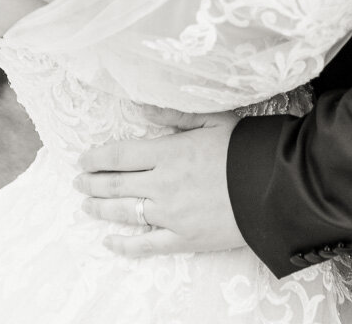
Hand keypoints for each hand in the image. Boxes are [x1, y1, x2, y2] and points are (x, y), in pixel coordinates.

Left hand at [73, 110, 243, 256]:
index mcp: (169, 152)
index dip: (97, 158)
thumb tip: (140, 106)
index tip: (83, 159)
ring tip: (86, 204)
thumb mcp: (212, 119)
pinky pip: (147, 245)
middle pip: (116, 184)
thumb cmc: (244, 149)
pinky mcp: (183, 239)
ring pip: (124, 213)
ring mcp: (171, 214)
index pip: (121, 155)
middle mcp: (163, 184)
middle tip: (78, 181)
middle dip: (92, 182)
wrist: (274, 188)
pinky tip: (110, 242)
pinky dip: (125, 245)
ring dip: (100, 208)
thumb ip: (173, 114)